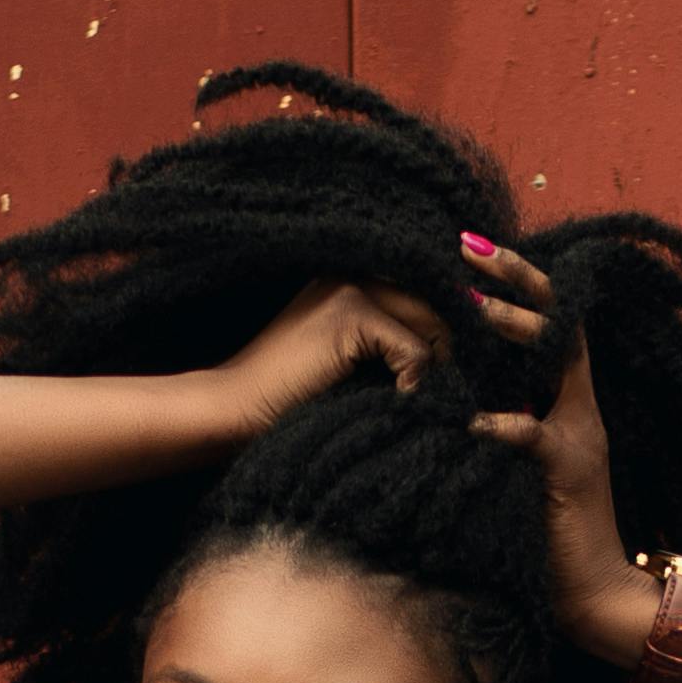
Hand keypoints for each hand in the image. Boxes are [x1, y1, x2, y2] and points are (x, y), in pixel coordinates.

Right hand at [194, 274, 451, 452]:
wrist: (232, 409)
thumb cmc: (285, 401)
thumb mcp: (345, 365)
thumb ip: (387, 347)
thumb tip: (449, 353)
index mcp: (348, 280)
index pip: (421, 291)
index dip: (442, 330)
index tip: (445, 370)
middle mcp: (351, 273)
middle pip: (434, 302)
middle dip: (448, 347)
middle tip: (445, 388)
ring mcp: (349, 289)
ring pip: (431, 321)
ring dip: (436, 365)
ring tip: (416, 397)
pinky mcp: (350, 315)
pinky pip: (414, 348)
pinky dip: (416, 381)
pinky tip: (398, 401)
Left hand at [464, 245, 636, 645]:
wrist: (595, 596)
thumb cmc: (548, 537)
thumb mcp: (517, 470)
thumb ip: (497, 429)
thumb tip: (443, 401)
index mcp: (569, 403)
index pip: (552, 322)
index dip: (519, 281)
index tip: (473, 249)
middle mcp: (580, 408)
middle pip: (560, 319)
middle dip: (518, 278)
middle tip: (469, 248)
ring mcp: (579, 435)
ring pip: (555, 359)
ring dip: (516, 329)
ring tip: (474, 308)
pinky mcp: (568, 472)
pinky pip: (534, 435)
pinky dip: (502, 424)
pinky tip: (469, 420)